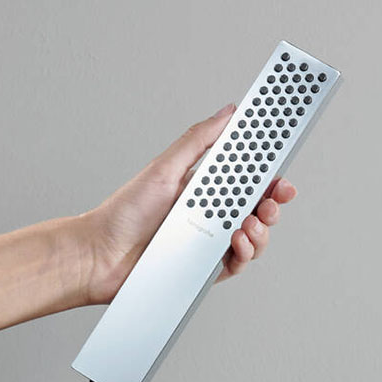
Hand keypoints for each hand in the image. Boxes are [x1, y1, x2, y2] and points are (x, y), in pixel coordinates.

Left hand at [78, 102, 298, 303]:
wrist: (100, 254)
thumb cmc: (125, 212)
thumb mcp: (165, 168)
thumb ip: (199, 140)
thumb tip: (228, 112)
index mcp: (204, 189)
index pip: (246, 180)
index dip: (269, 177)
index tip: (281, 172)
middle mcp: (209, 216)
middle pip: (256, 210)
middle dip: (272, 204)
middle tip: (273, 201)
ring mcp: (208, 244)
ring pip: (252, 238)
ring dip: (260, 231)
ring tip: (248, 225)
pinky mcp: (204, 269)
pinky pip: (235, 264)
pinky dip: (243, 254)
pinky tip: (235, 243)